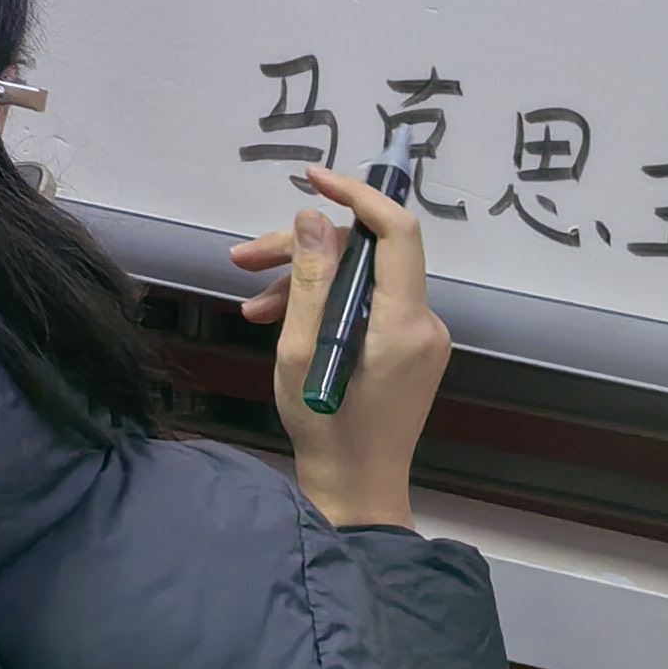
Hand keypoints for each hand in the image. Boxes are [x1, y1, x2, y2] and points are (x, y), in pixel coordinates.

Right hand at [232, 163, 449, 531]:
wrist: (356, 490)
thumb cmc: (325, 428)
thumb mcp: (301, 351)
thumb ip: (310, 281)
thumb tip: (313, 217)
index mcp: (404, 323)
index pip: (397, 234)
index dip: (358, 195)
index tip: (313, 178)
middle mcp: (424, 322)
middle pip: (367, 255)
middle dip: (304, 249)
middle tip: (244, 258)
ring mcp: (419, 337)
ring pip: (360, 279)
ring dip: (304, 279)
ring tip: (251, 304)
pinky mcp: (407, 349)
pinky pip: (364, 304)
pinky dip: (322, 303)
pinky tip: (276, 319)